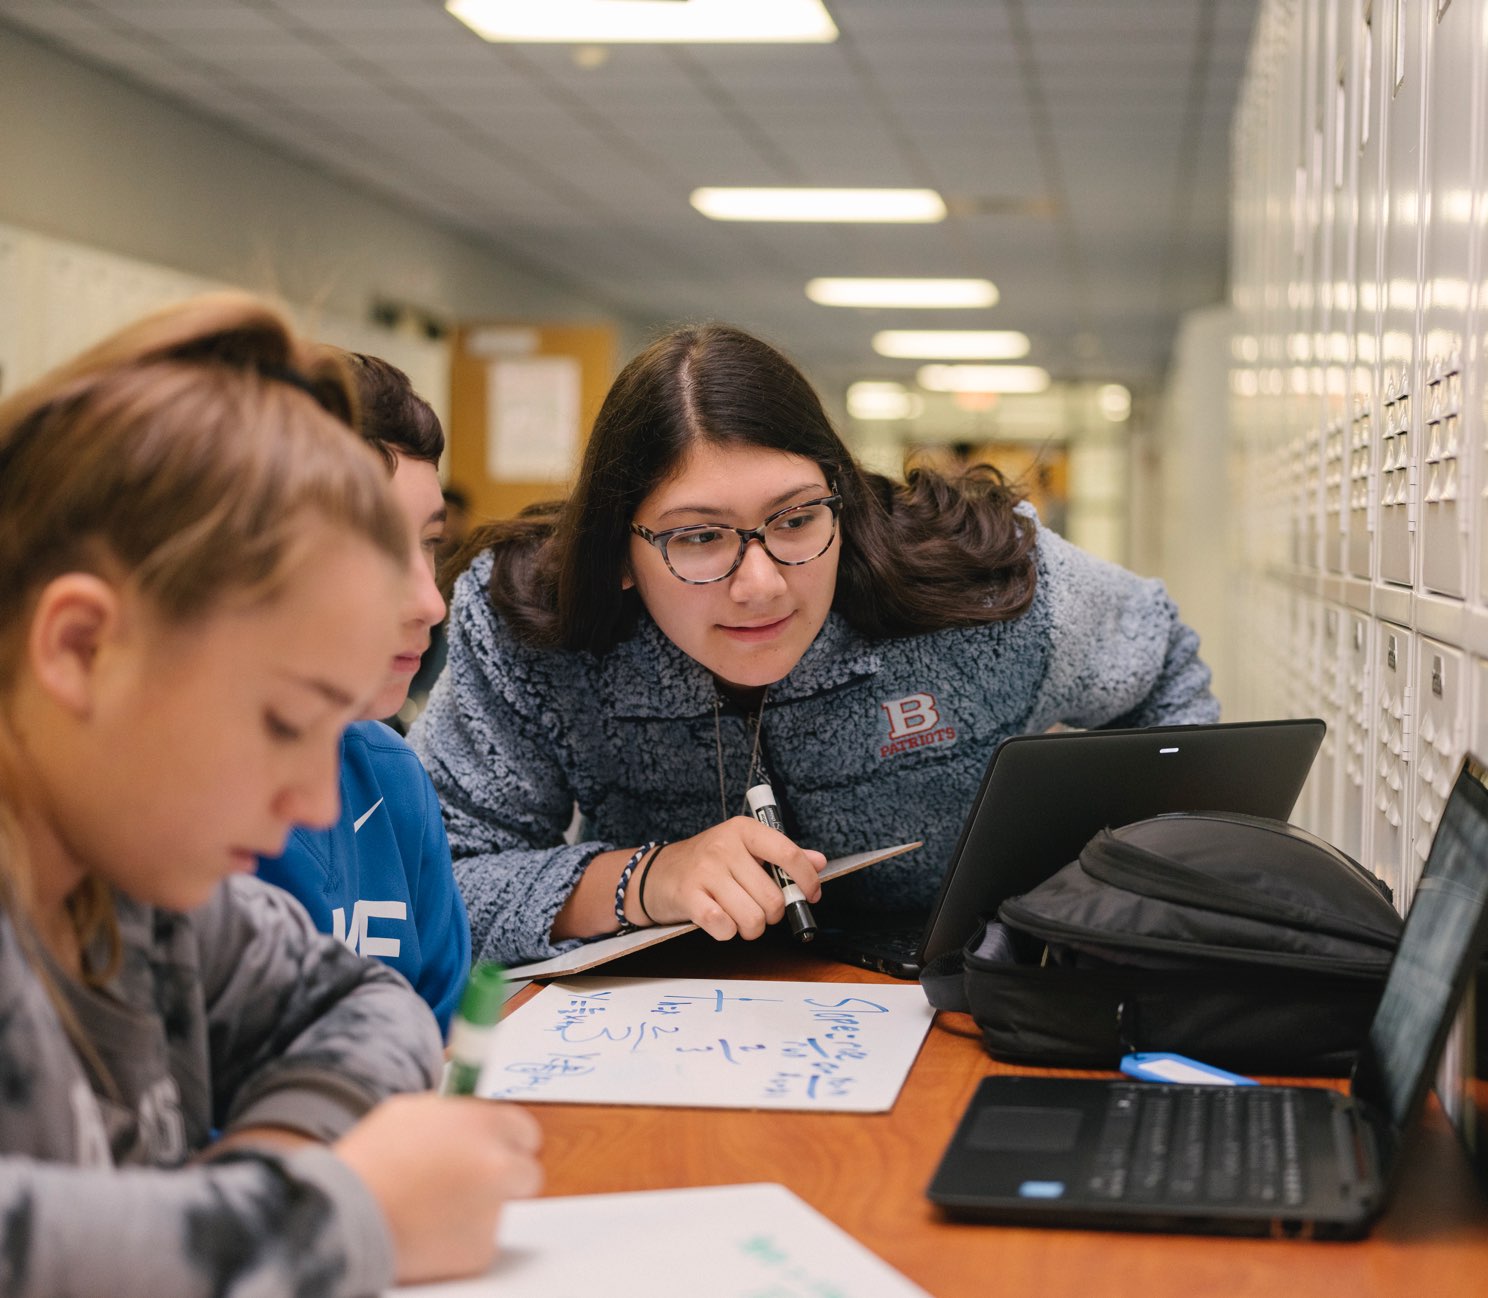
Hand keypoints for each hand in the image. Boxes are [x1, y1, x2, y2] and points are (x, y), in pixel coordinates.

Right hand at [334, 1093, 542, 1284]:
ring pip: (499, 1210)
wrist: (342, 1214)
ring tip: (430, 1208)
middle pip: (527, 1172)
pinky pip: (478, 1242)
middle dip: (505, 1178)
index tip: (496, 1151)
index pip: (524, 1131)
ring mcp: (492, 1210)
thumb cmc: (370, 1160)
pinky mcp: (479, 1250)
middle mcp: (496, 1163)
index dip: (507, 1143)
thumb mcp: (412, 1112)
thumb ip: (454, 1114)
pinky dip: (458, 1241)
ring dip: (478, 1209)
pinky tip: (425, 1232)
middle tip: (470, 1184)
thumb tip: (474, 1116)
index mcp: (483, 1123)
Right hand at [640, 817, 825, 939]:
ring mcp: (705, 871)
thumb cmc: (708, 864)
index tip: (809, 895)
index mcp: (744, 830)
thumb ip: (781, 856)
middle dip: (771, 915)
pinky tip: (720, 921)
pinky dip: (727, 932)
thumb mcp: (744, 850)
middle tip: (759, 911)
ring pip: (752, 918)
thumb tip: (819, 862)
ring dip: (750, 928)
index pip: (788, 854)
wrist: (655, 873)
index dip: (806, 881)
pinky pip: (725, 928)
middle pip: (772, 898)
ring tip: (739, 917)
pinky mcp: (689, 896)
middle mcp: (724, 846)